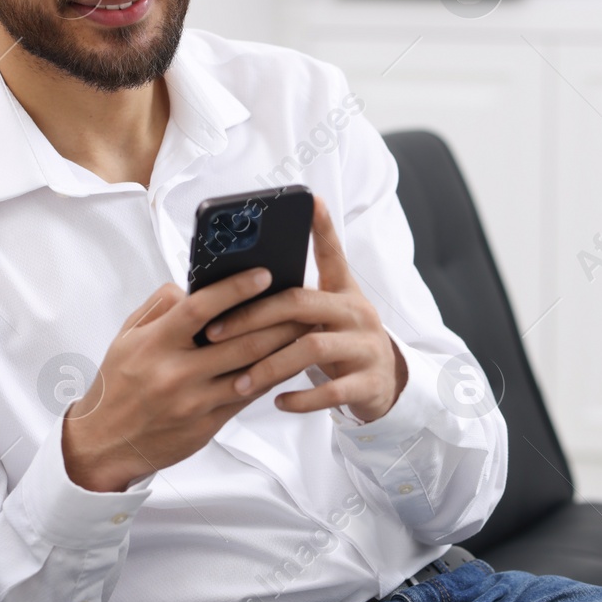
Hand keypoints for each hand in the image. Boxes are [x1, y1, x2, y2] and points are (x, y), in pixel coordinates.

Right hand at [62, 266, 310, 492]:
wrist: (104, 444)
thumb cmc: (117, 385)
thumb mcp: (126, 337)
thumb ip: (159, 307)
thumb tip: (194, 287)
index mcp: (154, 344)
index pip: (200, 308)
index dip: (235, 289)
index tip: (263, 274)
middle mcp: (175, 372)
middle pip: (239, 341)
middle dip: (277, 319)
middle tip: (302, 301)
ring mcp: (194, 401)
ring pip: (251, 371)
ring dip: (283, 348)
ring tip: (305, 328)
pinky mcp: (207, 424)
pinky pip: (247, 396)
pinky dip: (270, 376)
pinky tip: (287, 361)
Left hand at [200, 195, 406, 422]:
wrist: (386, 385)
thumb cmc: (341, 343)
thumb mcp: (326, 315)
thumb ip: (294, 299)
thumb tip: (240, 281)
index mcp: (343, 292)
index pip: (332, 254)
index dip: (322, 227)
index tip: (311, 200)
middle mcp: (357, 312)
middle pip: (301, 303)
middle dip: (253, 317)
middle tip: (215, 332)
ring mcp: (366, 347)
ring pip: (312, 348)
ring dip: (269, 365)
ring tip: (239, 381)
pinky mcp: (369, 382)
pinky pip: (332, 390)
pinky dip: (302, 398)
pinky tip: (277, 402)